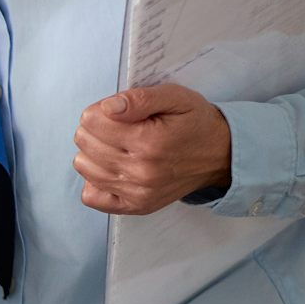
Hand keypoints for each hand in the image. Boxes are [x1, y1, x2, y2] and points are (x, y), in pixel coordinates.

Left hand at [74, 83, 231, 214]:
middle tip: (118, 127)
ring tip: (117, 145)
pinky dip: (95, 180)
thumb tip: (108, 107)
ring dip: (93, 152)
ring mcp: (137, 192)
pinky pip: (92, 196)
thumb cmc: (195, 123)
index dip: (100, 110)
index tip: (117, 112)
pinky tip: (112, 168)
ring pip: (84, 166)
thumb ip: (140, 98)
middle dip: (95, 129)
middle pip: (85, 143)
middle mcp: (141, 171)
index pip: (91, 121)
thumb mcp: (175, 97)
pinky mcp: (135, 206)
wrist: (221, 155)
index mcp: (149, 142)